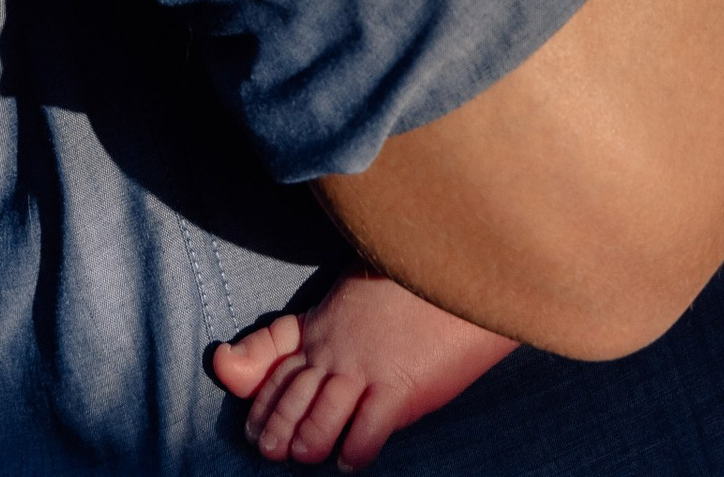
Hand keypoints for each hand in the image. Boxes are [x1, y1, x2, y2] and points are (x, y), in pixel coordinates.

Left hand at [211, 275, 516, 466]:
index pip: (274, 361)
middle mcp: (337, 348)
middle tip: (277, 451)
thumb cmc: (417, 273)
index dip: (260, 400)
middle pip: (288, 402)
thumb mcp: (360, 283)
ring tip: (314, 455)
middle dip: (276, 434)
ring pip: (316, 426)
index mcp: (325, 321)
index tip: (255, 426)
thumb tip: (298, 346)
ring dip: (309, 446)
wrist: (467, 268)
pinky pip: (363, 435)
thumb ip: (330, 316)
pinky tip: (353, 456)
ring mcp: (366, 369)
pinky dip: (353, 454)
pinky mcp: (398, 388)